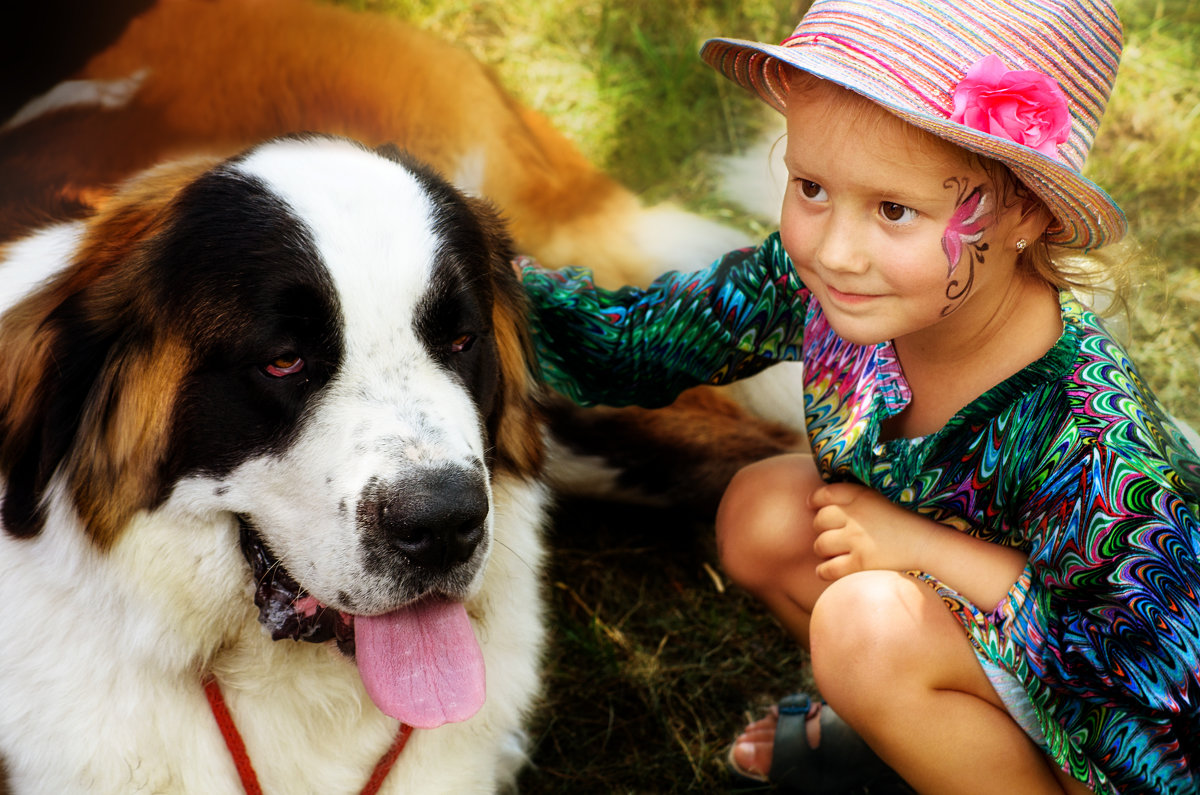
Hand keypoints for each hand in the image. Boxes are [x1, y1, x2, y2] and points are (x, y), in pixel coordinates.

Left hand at [809, 482, 933, 580]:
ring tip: (832, 551)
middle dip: (821, 527)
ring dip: (823, 549)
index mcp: (861, 496)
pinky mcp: (860, 563)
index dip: (815, 500)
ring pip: (820, 545)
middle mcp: (855, 516)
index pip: (824, 494)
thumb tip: (823, 500)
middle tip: (830, 533)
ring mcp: (856, 540)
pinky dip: (823, 570)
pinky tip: (827, 569)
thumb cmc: (906, 520)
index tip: (813, 505)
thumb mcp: (881, 497)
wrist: (928, 543)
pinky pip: (827, 569)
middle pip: (819, 520)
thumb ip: (856, 496)